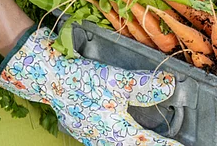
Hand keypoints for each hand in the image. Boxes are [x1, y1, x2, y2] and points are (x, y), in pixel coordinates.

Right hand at [0, 26, 181, 145]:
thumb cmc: (80, 80)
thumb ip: (144, 85)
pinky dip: (123, 138)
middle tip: (169, 144)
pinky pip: (110, 140)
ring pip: (122, 144)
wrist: (46, 77)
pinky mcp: (86, 130)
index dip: (166, 145)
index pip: (148, 143)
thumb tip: (170, 86)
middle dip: (152, 145)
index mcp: (115, 132)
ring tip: (152, 140)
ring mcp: (93, 136)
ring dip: (137, 142)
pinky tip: (126, 133)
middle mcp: (104, 139)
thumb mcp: (116, 80)